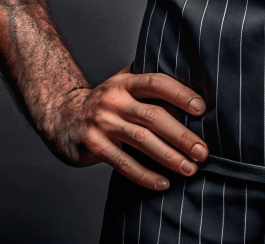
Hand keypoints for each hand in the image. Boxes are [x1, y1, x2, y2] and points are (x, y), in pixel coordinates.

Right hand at [44, 67, 208, 189]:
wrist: (61, 114)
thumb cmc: (106, 101)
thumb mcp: (123, 83)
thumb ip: (148, 83)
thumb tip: (191, 81)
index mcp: (126, 82)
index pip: (156, 82)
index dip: (179, 93)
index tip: (201, 109)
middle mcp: (114, 99)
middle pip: (153, 116)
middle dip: (181, 135)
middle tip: (203, 151)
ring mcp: (103, 123)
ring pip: (141, 141)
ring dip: (169, 157)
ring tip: (190, 168)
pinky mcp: (94, 146)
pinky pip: (123, 163)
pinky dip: (144, 175)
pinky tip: (163, 182)